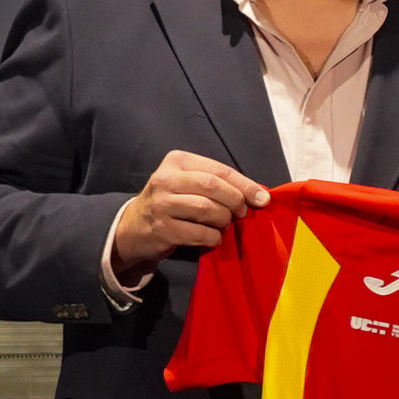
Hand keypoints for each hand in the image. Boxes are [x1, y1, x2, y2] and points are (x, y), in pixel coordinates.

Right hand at [110, 148, 273, 285]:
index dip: (244, 184)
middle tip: (242, 213)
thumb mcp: (188, 182)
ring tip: (225, 224)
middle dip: (235, 201)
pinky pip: (199, 233)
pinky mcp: (162, 229)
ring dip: (224, 220)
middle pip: (212, 186)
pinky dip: (213, 237)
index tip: (263, 198)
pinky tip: (213, 238)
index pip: (218, 170)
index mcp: (177, 161)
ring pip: (206, 209)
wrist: (135, 226)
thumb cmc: (172, 201)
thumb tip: (260, 195)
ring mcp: (162, 204)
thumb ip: (218, 183)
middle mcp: (166, 179)